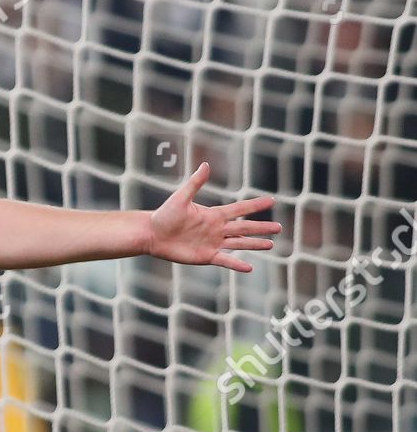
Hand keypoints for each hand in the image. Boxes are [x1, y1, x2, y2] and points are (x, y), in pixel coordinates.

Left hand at [147, 163, 279, 272]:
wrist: (151, 235)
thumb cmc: (163, 215)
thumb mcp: (180, 198)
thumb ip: (195, 183)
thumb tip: (205, 165)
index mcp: (213, 215)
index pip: (240, 209)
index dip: (255, 205)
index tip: (272, 200)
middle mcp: (217, 229)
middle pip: (245, 228)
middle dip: (262, 227)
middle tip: (279, 227)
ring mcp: (213, 243)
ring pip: (239, 243)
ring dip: (255, 244)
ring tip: (271, 244)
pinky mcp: (206, 256)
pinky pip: (225, 260)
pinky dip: (237, 264)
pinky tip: (250, 267)